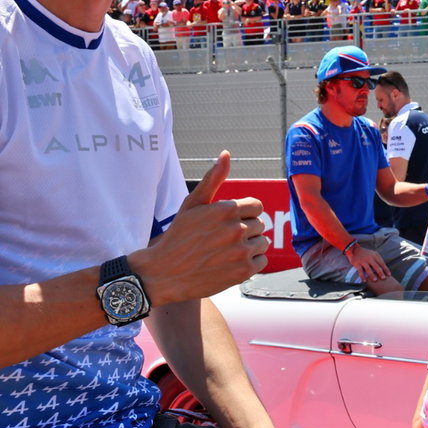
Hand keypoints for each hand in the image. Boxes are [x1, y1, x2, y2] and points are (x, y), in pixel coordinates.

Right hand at [135, 152, 267, 306]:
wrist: (165, 273)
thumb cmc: (178, 236)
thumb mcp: (192, 204)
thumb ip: (213, 179)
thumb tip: (226, 154)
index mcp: (226, 209)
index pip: (256, 206)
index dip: (244, 214)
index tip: (231, 222)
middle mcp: (236, 229)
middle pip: (260, 225)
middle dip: (246, 230)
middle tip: (224, 239)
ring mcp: (241, 251)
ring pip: (263, 243)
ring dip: (250, 246)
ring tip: (228, 251)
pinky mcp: (243, 271)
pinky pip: (262, 261)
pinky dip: (251, 263)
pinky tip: (232, 263)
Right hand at [347, 242, 391, 284]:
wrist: (355, 249)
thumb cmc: (366, 254)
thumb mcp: (374, 254)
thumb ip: (379, 260)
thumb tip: (385, 268)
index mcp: (375, 256)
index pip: (382, 263)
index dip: (386, 269)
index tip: (389, 275)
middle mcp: (369, 258)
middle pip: (376, 266)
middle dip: (380, 272)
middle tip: (383, 278)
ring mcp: (363, 261)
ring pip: (368, 269)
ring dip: (372, 275)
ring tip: (375, 280)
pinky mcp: (357, 264)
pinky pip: (360, 271)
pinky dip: (362, 276)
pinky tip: (364, 281)